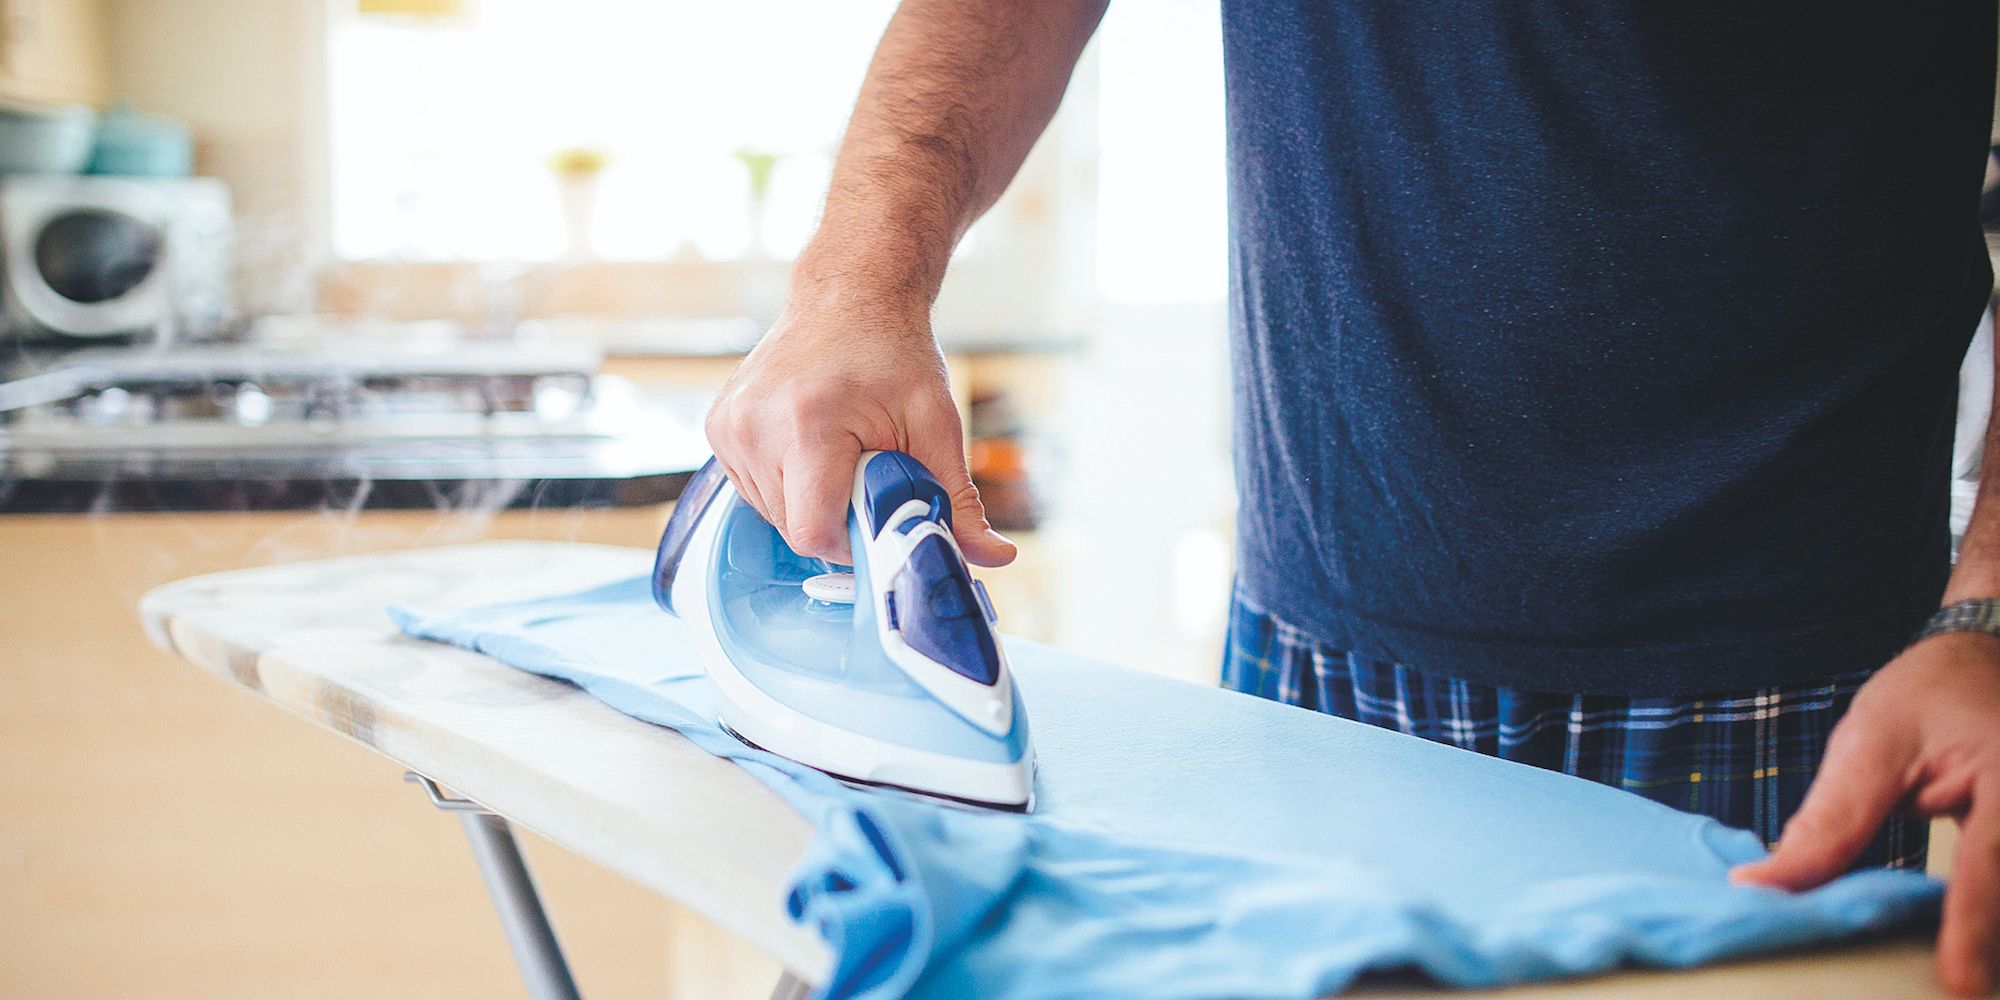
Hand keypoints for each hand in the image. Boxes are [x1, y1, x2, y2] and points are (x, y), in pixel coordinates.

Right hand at [704, 299, 1014, 567]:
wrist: (849, 294)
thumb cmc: (894, 354)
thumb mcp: (937, 424)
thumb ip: (958, 499)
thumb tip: (995, 557)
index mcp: (806, 426)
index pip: (812, 534)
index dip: (852, 545)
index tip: (878, 517)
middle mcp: (755, 427)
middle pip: (793, 529)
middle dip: (837, 519)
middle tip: (867, 476)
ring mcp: (729, 426)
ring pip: (771, 515)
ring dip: (811, 503)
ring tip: (840, 453)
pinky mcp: (719, 427)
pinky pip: (754, 490)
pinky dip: (787, 484)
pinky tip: (811, 447)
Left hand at [1731, 632, 1999, 995]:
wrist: (1984, 657)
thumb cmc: (1927, 694)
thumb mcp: (1870, 745)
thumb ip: (1829, 822)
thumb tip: (1763, 886)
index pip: (1990, 863)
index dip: (1973, 925)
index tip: (1959, 980)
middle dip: (1986, 944)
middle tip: (1955, 987)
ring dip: (1988, 935)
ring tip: (1959, 972)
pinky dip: (1986, 916)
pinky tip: (1970, 950)